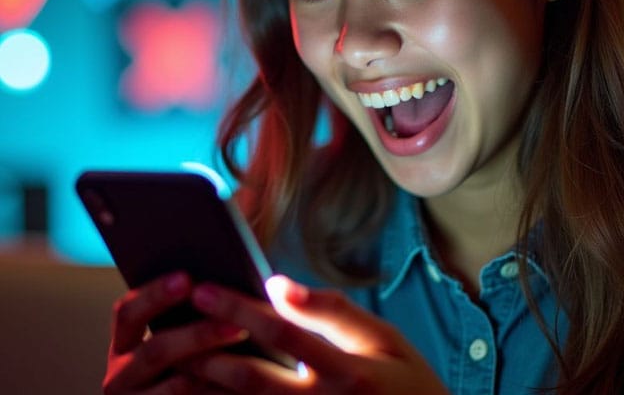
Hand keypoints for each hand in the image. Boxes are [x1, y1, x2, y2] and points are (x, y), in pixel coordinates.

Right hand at [104, 272, 250, 394]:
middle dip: (196, 335)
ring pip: (177, 384)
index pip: (128, 312)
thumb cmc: (188, 359)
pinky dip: (215, 390)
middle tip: (235, 321)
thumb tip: (222, 287)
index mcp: (124, 342)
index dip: (155, 294)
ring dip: (214, 365)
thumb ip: (188, 313)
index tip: (187, 278)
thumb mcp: (176, 336)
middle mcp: (121, 374)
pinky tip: (240, 380)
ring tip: (245, 346)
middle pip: (155, 351)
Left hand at [184, 276, 449, 393]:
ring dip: (204, 389)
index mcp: (348, 371)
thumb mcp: (385, 338)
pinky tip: (203, 390)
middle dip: (206, 350)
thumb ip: (334, 312)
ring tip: (171, 362)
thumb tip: (281, 285)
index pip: (283, 332)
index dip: (240, 307)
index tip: (204, 286)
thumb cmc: (406, 382)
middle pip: (251, 380)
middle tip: (170, 326)